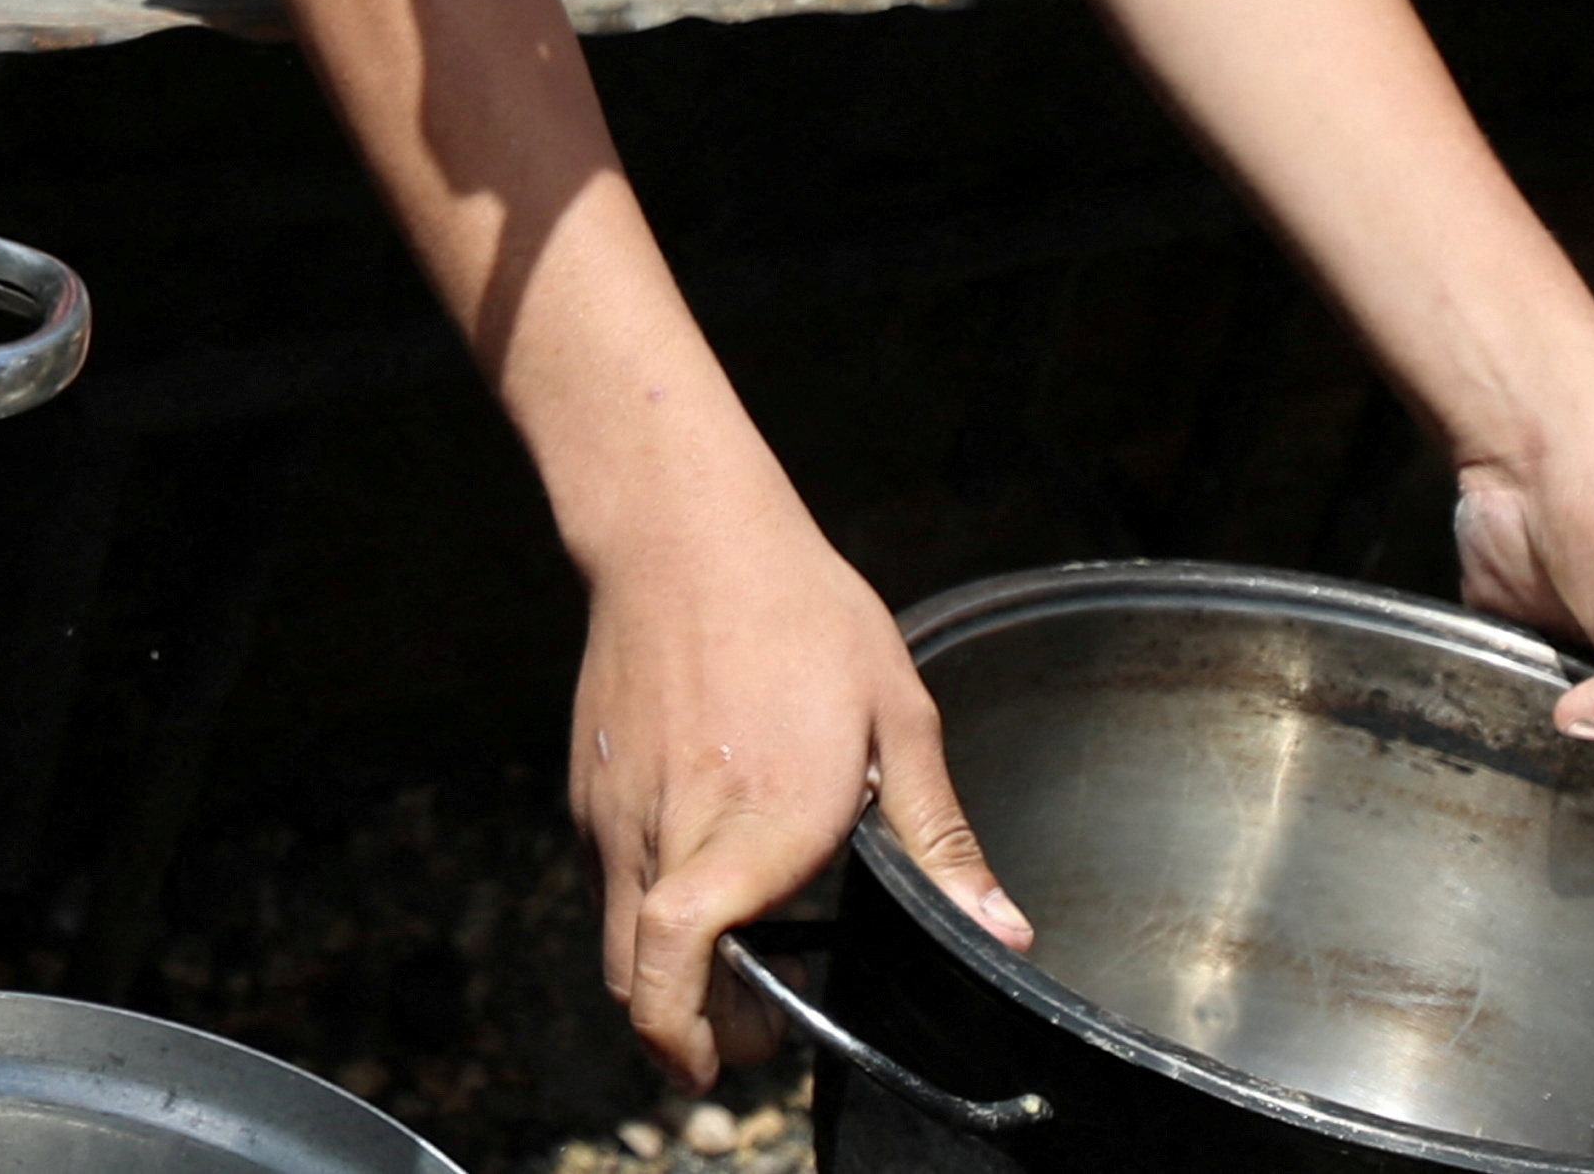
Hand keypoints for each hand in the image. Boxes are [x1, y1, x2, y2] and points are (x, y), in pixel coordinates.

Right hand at [572, 495, 1023, 1083]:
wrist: (679, 527)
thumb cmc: (798, 611)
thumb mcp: (897, 714)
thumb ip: (940, 838)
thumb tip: (1006, 934)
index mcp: (752, 822)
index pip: (678, 961)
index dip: (693, 1037)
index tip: (734, 1067)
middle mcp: (668, 828)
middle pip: (637, 981)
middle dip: (693, 1031)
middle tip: (760, 1022)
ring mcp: (614, 809)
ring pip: (614, 942)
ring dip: (667, 976)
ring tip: (741, 944)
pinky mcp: (587, 786)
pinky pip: (605, 884)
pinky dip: (644, 913)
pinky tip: (704, 866)